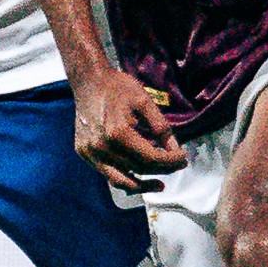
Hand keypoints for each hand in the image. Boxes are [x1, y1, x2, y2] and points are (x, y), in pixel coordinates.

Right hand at [74, 69, 186, 191]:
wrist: (88, 81)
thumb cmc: (118, 87)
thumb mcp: (144, 102)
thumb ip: (161, 128)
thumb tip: (175, 150)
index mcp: (118, 133)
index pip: (150, 157)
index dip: (170, 161)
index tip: (183, 158)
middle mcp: (101, 147)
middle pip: (138, 169)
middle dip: (162, 170)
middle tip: (177, 166)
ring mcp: (90, 152)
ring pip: (120, 180)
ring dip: (142, 185)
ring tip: (159, 185)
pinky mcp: (84, 153)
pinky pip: (107, 174)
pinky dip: (124, 178)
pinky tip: (137, 177)